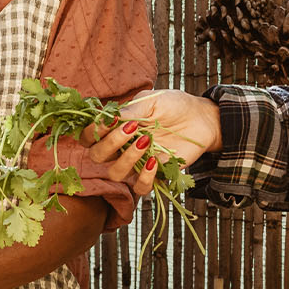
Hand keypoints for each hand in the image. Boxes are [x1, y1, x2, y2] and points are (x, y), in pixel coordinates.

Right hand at [79, 90, 221, 192]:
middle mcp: (119, 148)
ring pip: (115, 173)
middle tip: (131, 129)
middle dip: (109, 144)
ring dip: (126, 159)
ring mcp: (135, 164)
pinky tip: (155, 161)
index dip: (90, 132)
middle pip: (96, 157)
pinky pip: (140, 187)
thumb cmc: (172, 105)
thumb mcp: (150, 101)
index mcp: (113, 128)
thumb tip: (107, 119)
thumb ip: (128, 111)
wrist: (201, 118)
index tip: (109, 121)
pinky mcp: (154, 175)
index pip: (87, 137)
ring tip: (146, 142)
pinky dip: (145, 177)